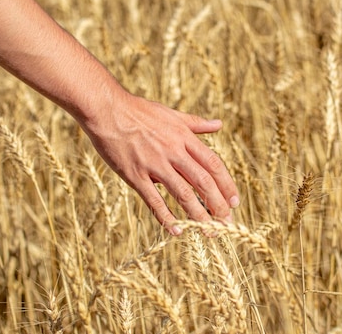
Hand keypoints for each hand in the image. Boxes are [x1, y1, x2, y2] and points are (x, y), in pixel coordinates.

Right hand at [80, 91, 239, 234]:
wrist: (107, 109)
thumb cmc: (139, 111)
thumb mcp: (171, 114)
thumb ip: (196, 124)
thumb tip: (219, 125)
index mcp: (184, 137)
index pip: (213, 164)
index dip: (226, 184)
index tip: (235, 201)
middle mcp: (173, 151)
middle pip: (203, 181)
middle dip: (218, 204)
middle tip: (227, 223)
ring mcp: (154, 164)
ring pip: (183, 193)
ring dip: (199, 215)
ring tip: (210, 232)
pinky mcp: (135, 174)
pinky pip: (153, 199)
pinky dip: (166, 216)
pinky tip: (177, 230)